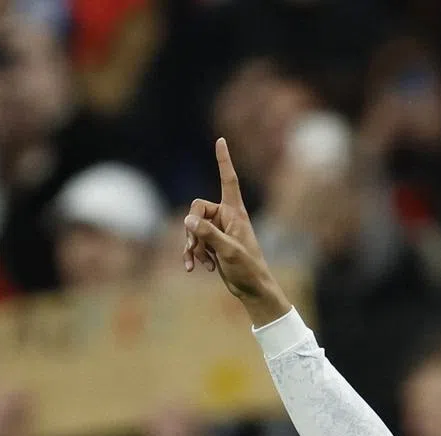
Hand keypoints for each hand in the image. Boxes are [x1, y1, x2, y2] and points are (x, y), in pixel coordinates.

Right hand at [184, 138, 289, 325]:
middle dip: (192, 229)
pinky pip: (193, 242)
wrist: (252, 289)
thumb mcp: (228, 251)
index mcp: (235, 213)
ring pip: (192, 228)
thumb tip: (187, 220)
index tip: (221, 140)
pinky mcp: (212, 244)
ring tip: (200, 263)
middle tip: (196, 247)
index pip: (228, 180)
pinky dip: (191, 254)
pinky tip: (192, 269)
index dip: (224, 161)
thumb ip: (208, 234)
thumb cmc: (248, 269)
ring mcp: (218, 231)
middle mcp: (226, 218)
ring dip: (192, 245)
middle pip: (196, 209)